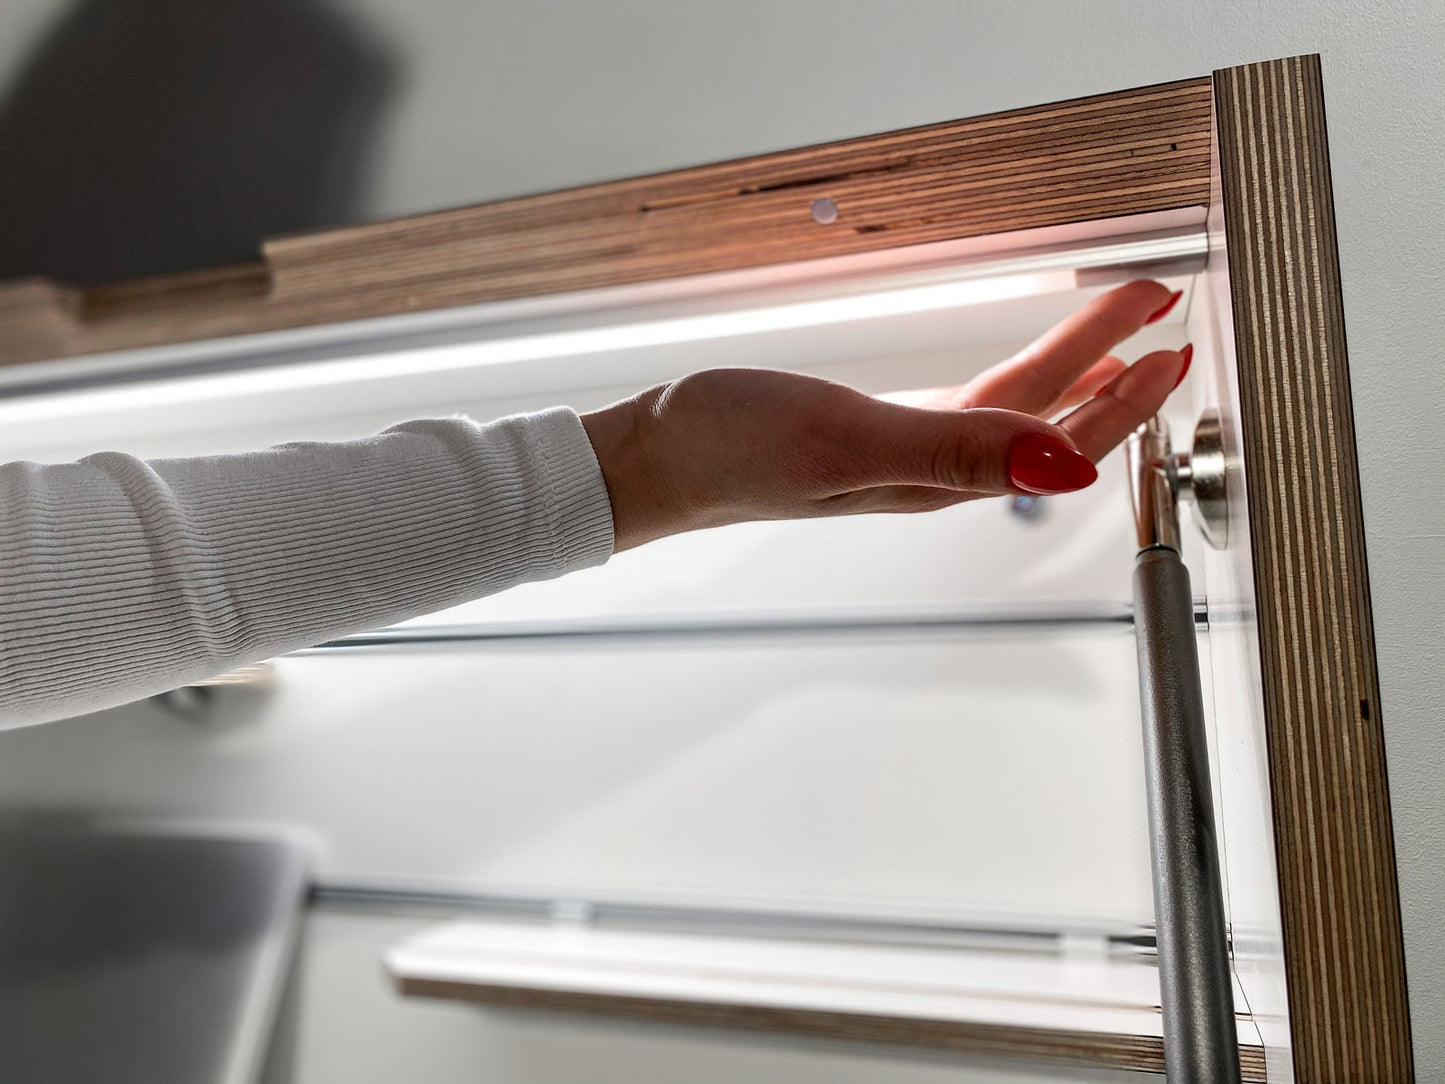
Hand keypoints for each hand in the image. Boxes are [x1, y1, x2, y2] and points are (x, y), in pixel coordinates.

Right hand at [581, 280, 1187, 551]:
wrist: (654, 459)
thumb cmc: (731, 452)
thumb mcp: (847, 441)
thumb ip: (956, 453)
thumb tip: (1060, 467)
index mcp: (936, 479)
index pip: (1056, 437)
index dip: (1121, 397)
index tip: (1166, 345)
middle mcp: (931, 472)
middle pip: (1045, 420)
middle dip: (1111, 373)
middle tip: (1159, 319)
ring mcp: (903, 454)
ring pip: (1011, 413)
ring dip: (1069, 374)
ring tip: (1113, 339)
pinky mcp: (872, 434)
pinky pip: (969, 409)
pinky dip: (1011, 382)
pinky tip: (1016, 373)